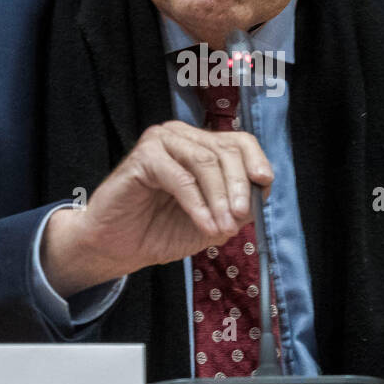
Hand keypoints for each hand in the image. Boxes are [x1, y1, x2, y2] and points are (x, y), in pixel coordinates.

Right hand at [41, 121, 272, 296]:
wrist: (118, 247)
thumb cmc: (161, 230)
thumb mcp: (212, 221)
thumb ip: (238, 206)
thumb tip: (261, 192)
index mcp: (201, 145)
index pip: (239, 141)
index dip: (256, 160)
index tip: (265, 184)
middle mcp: (182, 136)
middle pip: (225, 150)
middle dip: (238, 187)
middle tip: (239, 218)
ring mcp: (161, 141)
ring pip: (205, 162)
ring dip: (219, 199)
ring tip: (221, 228)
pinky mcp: (143, 156)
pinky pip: (181, 178)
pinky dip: (197, 204)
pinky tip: (204, 225)